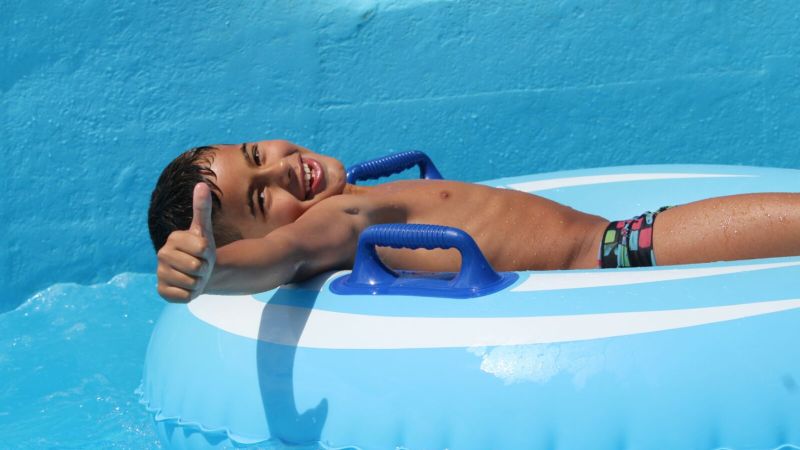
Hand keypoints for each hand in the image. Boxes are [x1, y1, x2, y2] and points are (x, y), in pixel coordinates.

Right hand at [156, 183, 216, 301]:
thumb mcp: (205, 230)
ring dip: (198, 282)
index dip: (207, 253)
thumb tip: (201, 184)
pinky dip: (190, 294)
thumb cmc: (202, 250)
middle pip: (195, 267)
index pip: (201, 249)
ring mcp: (160, 274)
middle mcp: (161, 255)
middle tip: (199, 266)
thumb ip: (202, 208)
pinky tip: (186, 287)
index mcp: (173, 239)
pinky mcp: (161, 291)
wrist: (199, 272)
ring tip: (194, 276)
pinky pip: (184, 296)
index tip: (202, 251)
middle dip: (204, 269)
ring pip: (191, 282)